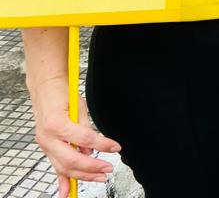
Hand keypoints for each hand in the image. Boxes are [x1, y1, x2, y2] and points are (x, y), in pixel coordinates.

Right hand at [30, 77, 119, 197]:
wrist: (45, 89)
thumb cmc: (62, 93)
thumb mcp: (80, 106)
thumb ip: (85, 129)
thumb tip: (91, 150)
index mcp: (57, 124)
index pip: (85, 139)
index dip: (102, 145)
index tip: (116, 147)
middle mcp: (47, 137)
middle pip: (72, 159)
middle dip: (92, 167)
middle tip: (108, 168)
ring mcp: (44, 144)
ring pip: (63, 167)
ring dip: (82, 175)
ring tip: (99, 177)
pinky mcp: (45, 147)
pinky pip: (55, 166)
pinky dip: (62, 180)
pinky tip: (66, 192)